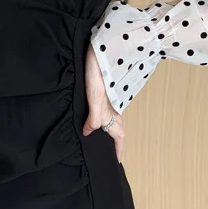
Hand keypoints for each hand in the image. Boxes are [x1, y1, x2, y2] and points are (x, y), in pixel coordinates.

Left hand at [83, 43, 124, 162]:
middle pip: (116, 128)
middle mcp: (114, 106)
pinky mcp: (105, 89)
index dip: (118, 150)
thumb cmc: (100, 70)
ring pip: (112, 118)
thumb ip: (94, 116)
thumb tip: (89, 132)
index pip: (118, 136)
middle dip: (114, 141)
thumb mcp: (95, 96)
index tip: (116, 162)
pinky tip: (97, 113)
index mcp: (113, 111)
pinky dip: (103, 116)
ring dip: (109, 128)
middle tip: (109, 152)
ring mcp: (111, 98)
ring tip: (102, 136)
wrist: (107, 45)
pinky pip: (106, 108)